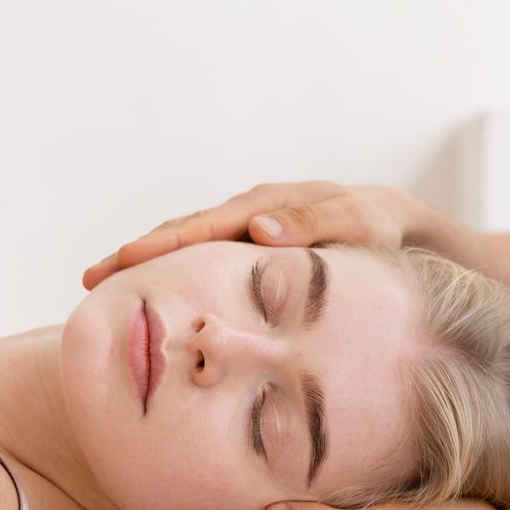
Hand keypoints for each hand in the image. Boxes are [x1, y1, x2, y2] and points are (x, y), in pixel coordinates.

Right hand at [83, 181, 432, 289]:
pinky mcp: (263, 254)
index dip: (160, 246)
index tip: (120, 262)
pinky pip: (212, 263)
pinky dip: (181, 277)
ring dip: (150, 268)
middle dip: (137, 255)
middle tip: (89, 280)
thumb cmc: (396, 236)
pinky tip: (160, 303)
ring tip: (104, 290)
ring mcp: (258, 233)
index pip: (205, 226)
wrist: (420, 239)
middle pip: (186, 233)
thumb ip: (319, 224)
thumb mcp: (367, 225)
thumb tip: (257, 228)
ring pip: (194, 249)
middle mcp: (258, 214)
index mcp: (274, 206)